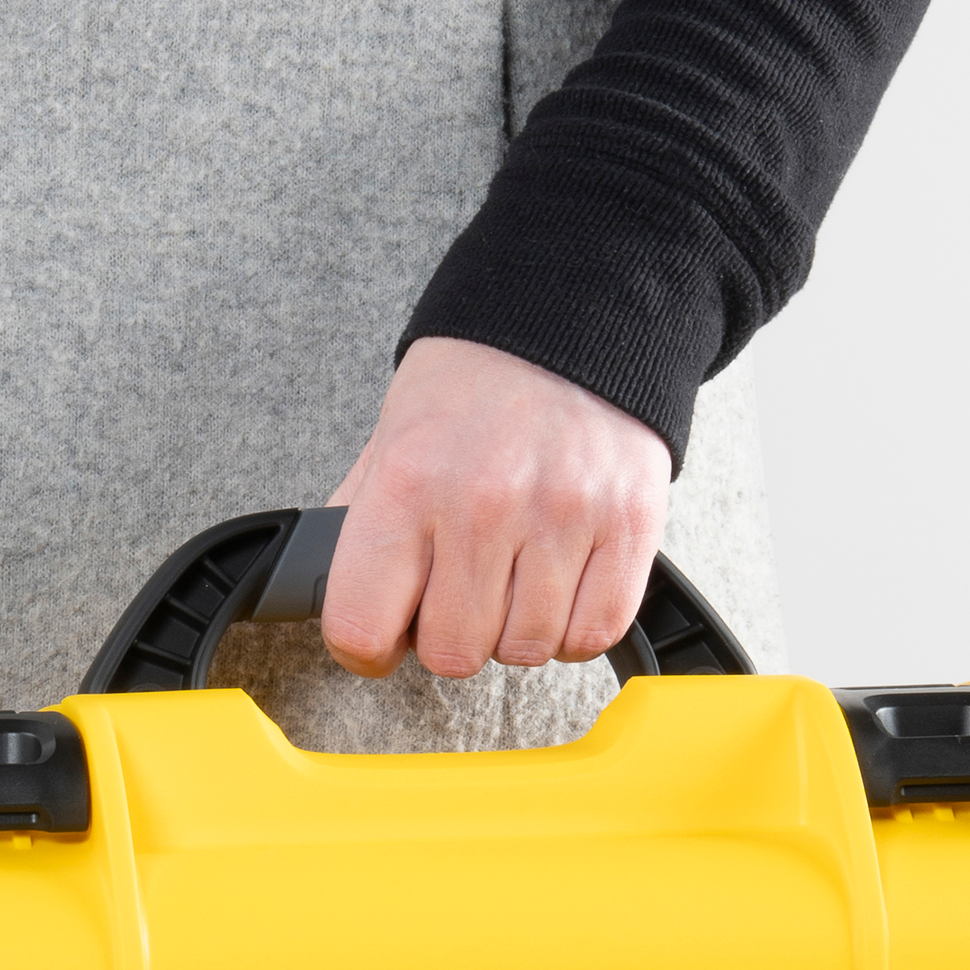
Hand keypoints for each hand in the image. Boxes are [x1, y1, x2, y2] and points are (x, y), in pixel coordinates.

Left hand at [322, 337, 670, 677]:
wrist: (572, 314)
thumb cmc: (472, 387)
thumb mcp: (388, 443)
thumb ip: (360, 529)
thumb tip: (340, 603)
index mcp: (407, 483)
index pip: (361, 628)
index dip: (366, 649)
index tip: (382, 636)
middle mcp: (484, 503)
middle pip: (452, 654)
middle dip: (450, 635)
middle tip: (459, 590)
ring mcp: (563, 516)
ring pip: (524, 651)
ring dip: (514, 630)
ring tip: (513, 576)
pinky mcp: (629, 525)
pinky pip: (591, 635)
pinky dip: (572, 629)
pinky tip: (558, 585)